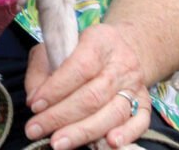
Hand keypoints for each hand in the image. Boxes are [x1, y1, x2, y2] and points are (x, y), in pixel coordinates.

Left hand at [23, 23, 151, 149]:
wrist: (117, 51)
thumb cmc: (79, 52)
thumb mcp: (56, 48)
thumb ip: (41, 70)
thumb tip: (34, 100)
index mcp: (100, 40)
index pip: (81, 66)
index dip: (56, 89)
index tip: (34, 105)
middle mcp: (122, 61)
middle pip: (94, 95)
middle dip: (61, 116)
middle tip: (36, 130)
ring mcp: (135, 84)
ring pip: (114, 113)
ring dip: (84, 132)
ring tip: (59, 143)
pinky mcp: (144, 102)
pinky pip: (139, 122)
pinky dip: (126, 135)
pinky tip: (107, 144)